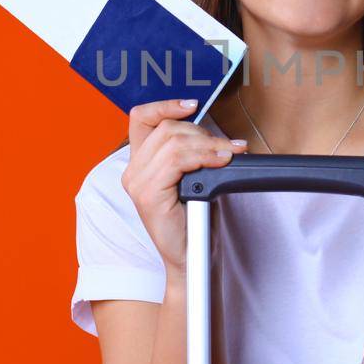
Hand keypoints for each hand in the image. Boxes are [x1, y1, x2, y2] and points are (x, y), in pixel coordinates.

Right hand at [119, 98, 245, 273]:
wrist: (192, 258)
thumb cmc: (195, 221)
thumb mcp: (192, 178)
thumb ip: (190, 153)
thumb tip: (213, 131)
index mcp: (139, 164)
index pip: (142, 118)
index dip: (165, 105)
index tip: (193, 105)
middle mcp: (132, 171)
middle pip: (167, 128)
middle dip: (203, 132)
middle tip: (229, 147)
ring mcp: (137, 183)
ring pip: (174, 142)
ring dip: (209, 144)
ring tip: (230, 154)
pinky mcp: (148, 195)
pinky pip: (177, 160)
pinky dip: (204, 156)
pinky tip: (221, 162)